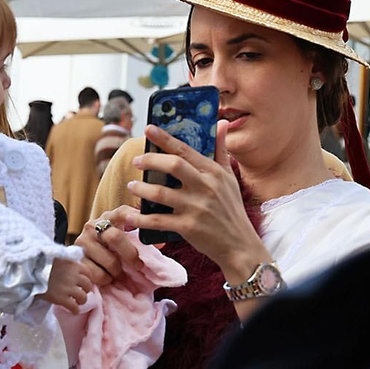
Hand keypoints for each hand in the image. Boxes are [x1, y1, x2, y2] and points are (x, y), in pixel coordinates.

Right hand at [41, 258, 92, 311]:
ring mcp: (67, 288)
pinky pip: (74, 307)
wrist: (29, 272)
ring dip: (82, 301)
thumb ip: (65, 263)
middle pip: (88, 285)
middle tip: (80, 292)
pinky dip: (75, 310)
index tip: (82, 282)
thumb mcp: (56, 258)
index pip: (88, 272)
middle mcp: (73, 276)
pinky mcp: (61, 298)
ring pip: (83, 297)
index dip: (86, 279)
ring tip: (77, 302)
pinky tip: (73, 311)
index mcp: (73, 264)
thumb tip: (69, 267)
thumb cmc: (39, 263)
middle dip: (85, 290)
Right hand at [73, 206, 143, 286]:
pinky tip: (107, 276)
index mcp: (108, 217)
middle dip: (130, 255)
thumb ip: (139, 237)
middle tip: (138, 266)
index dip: (134, 216)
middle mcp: (93, 226)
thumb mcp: (123, 237)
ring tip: (119, 273)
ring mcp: (83, 242)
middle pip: (115, 237)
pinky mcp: (78, 259)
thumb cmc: (108, 246)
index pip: (122, 212)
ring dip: (118, 271)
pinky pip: (99, 274)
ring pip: (110, 261)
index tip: (145, 224)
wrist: (82, 255)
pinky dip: (107, 279)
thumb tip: (160, 243)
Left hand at [125, 122, 271, 284]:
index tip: (148, 129)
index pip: (186, 150)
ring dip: (142, 189)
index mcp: (213, 173)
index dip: (165, 138)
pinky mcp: (188, 228)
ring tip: (132, 186)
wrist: (239, 245)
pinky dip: (141, 218)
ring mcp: (196, 208)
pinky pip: (158, 221)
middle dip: (150, 160)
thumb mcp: (229, 178)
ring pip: (161, 193)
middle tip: (136, 161)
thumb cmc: (231, 209)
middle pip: (173, 165)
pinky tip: (130, 215)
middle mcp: (205, 187)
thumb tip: (223, 123)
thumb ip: (221, 150)